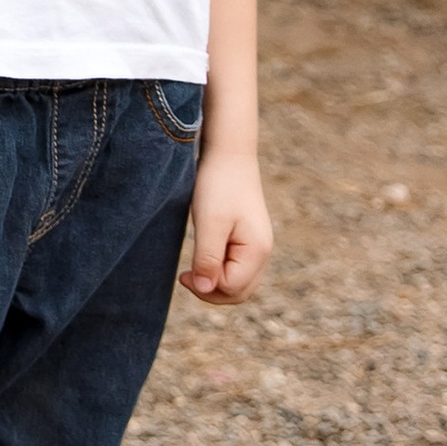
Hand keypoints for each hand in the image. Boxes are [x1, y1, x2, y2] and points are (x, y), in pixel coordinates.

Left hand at [182, 149, 271, 302]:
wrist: (229, 153)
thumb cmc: (217, 186)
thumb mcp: (209, 223)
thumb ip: (208, 258)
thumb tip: (204, 289)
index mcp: (257, 250)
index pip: (232, 288)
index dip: (206, 288)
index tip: (182, 275)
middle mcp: (264, 252)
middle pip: (240, 292)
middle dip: (212, 292)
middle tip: (185, 278)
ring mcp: (258, 246)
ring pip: (239, 282)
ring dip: (216, 283)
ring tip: (192, 272)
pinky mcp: (248, 239)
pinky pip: (237, 268)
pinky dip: (220, 271)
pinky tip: (203, 260)